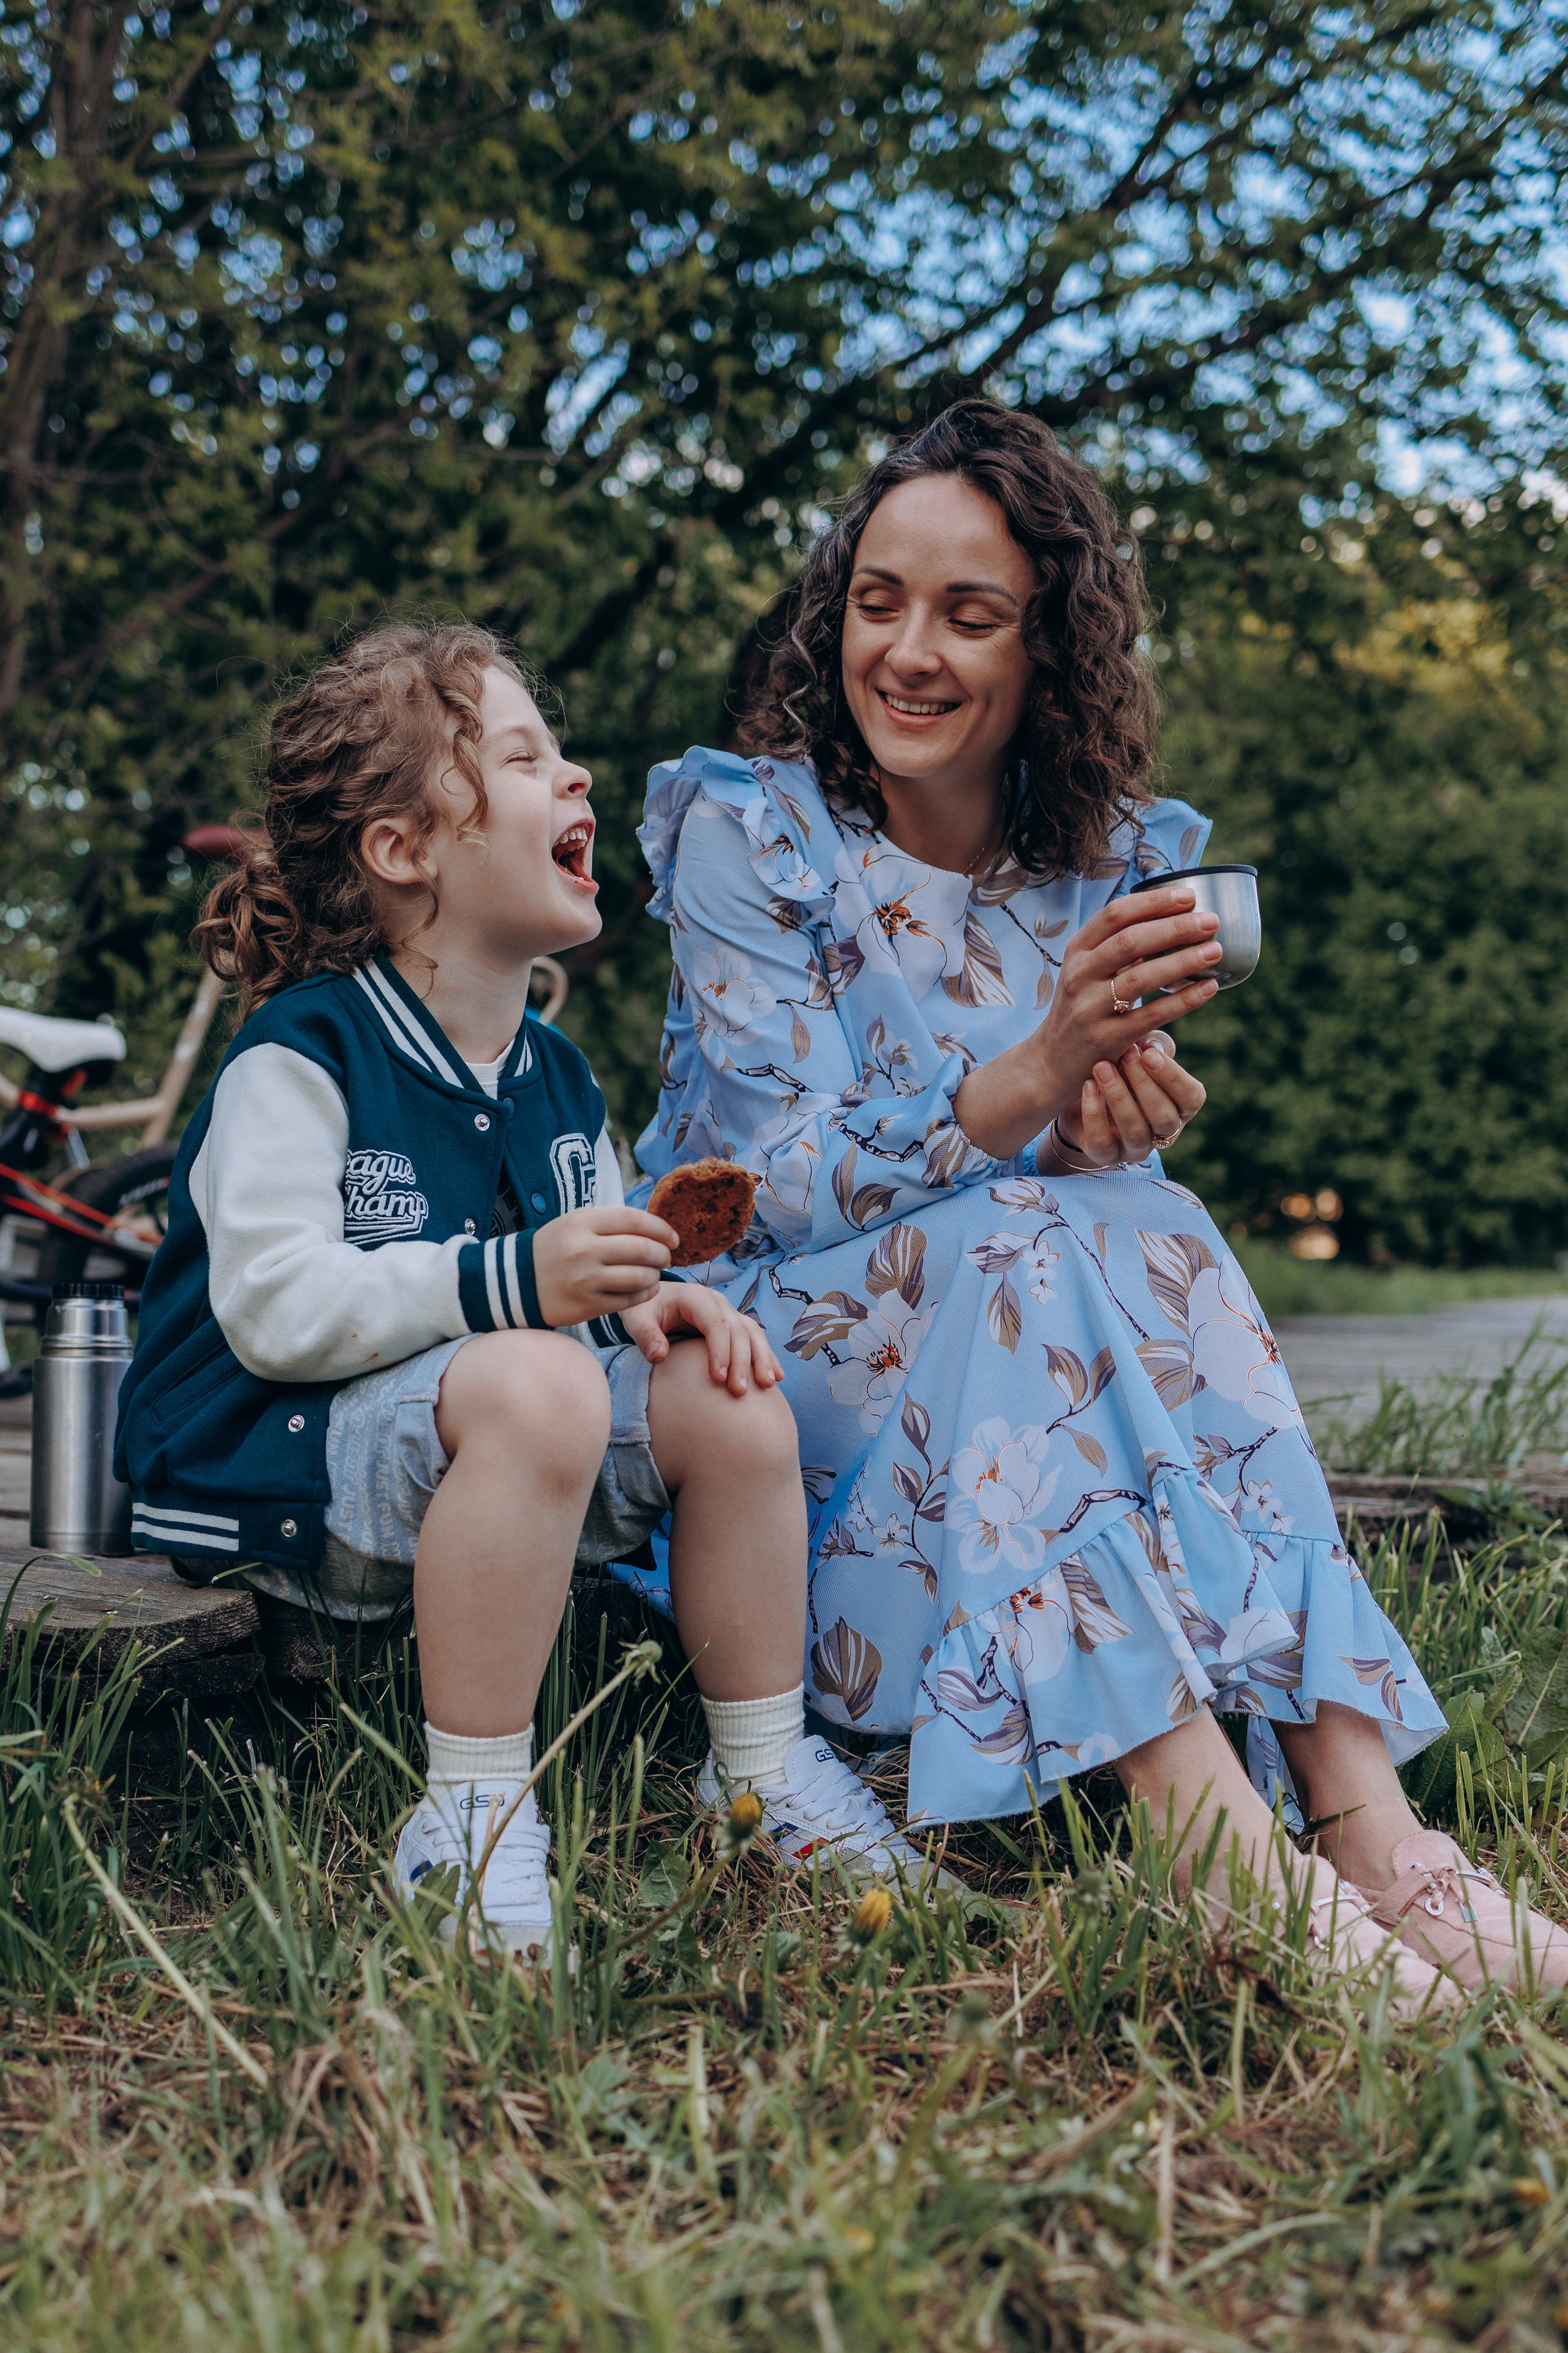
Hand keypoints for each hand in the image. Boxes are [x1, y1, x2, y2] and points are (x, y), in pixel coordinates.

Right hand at [532, 1205, 676, 1325]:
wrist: (517, 1282)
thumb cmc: (556, 1248)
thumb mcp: (576, 1223)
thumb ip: (612, 1223)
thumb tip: (657, 1228)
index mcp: (582, 1222)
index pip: (634, 1220)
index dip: (661, 1229)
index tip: (673, 1238)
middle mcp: (583, 1249)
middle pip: (641, 1249)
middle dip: (662, 1254)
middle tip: (667, 1257)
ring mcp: (584, 1279)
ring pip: (639, 1277)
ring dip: (655, 1275)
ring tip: (654, 1274)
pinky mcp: (586, 1305)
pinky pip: (628, 1300)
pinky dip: (645, 1294)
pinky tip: (647, 1289)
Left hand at [619, 1283, 783, 1397]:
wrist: (652, 1299)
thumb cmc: (644, 1309)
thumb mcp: (636, 1318)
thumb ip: (645, 1335)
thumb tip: (659, 1357)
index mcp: (695, 1297)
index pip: (715, 1323)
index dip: (720, 1350)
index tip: (718, 1379)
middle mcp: (717, 1302)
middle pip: (738, 1330)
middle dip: (742, 1361)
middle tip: (739, 1392)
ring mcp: (728, 1312)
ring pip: (753, 1333)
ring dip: (762, 1358)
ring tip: (767, 1385)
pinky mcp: (733, 1324)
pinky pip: (755, 1338)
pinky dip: (766, 1356)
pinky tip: (775, 1377)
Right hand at [953, 883, 1221, 1159]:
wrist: (1053, 1060)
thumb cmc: (1084, 1006)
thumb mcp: (1090, 970)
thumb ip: (1121, 947)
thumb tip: (1177, 917)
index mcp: (1077, 951)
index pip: (1115, 915)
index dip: (1153, 902)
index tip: (1189, 896)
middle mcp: (1079, 975)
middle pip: (1130, 942)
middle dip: (1175, 928)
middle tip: (1211, 921)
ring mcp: (1089, 1008)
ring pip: (1141, 978)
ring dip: (1183, 961)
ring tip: (1216, 951)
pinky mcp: (1105, 1038)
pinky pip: (1151, 1015)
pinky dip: (1184, 1000)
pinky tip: (1209, 988)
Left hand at [1054, 1033, 1206, 1167]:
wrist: (1080, 1100)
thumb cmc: (1120, 1072)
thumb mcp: (1137, 1056)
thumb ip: (1150, 1047)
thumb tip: (1153, 1044)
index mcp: (1180, 1107)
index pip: (1192, 1098)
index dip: (1172, 1076)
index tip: (1149, 1052)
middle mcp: (1164, 1132)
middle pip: (1164, 1117)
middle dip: (1144, 1084)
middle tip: (1125, 1054)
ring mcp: (1136, 1148)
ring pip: (1135, 1131)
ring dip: (1118, 1096)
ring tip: (1101, 1067)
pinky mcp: (1107, 1156)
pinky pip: (1103, 1143)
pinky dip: (1094, 1113)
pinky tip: (1087, 1087)